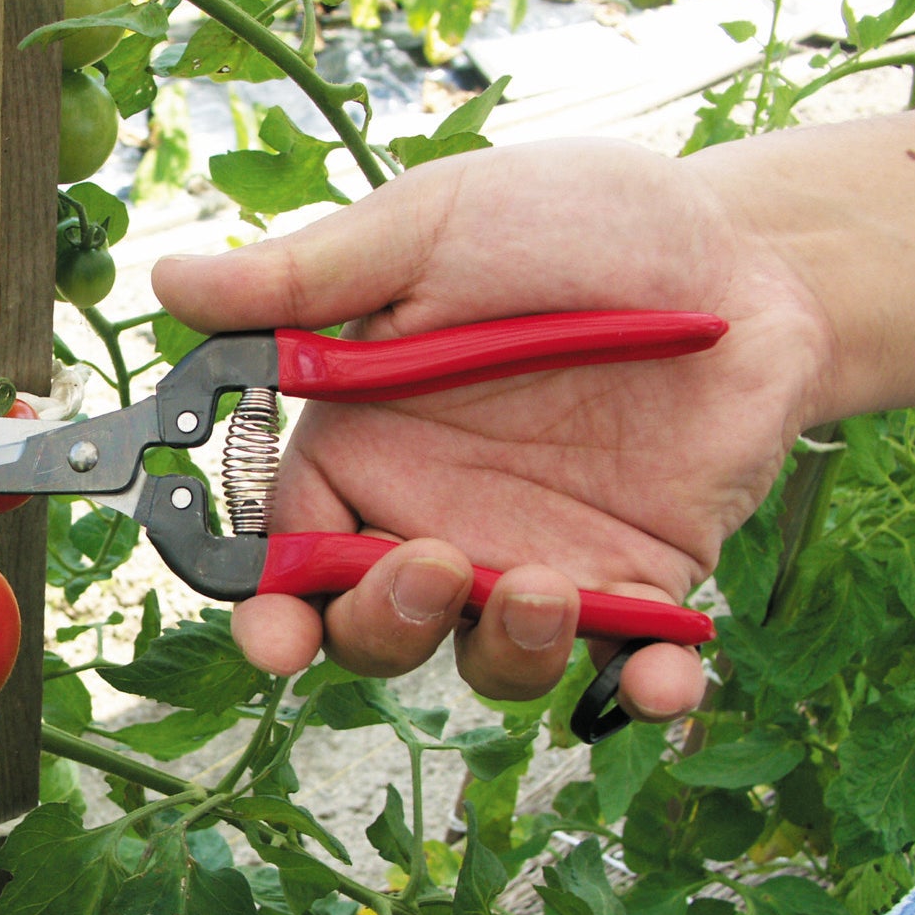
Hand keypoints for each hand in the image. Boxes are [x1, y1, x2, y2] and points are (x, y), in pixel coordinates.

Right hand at [154, 137, 832, 719]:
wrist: (747, 253)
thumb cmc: (576, 223)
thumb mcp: (431, 229)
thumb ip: (306, 278)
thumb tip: (168, 281)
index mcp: (364, 444)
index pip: (286, 551)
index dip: (268, 607)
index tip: (275, 637)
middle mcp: (434, 516)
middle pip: (369, 626)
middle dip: (379, 625)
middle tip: (429, 563)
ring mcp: (532, 557)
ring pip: (483, 661)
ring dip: (502, 653)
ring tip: (546, 587)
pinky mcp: (636, 584)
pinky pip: (628, 665)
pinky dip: (646, 691)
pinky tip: (665, 679)